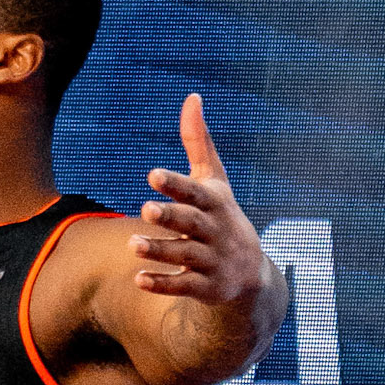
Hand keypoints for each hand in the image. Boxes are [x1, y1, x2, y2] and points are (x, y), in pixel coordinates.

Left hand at [129, 94, 265, 304]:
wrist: (252, 276)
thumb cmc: (222, 217)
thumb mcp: (214, 181)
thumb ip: (199, 142)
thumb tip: (192, 97)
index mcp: (215, 203)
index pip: (195, 192)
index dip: (175, 184)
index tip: (152, 175)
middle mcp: (215, 232)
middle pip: (191, 223)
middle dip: (170, 216)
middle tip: (145, 209)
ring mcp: (212, 261)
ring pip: (183, 255)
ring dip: (158, 250)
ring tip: (131, 243)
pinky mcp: (206, 288)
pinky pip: (182, 286)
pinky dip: (162, 283)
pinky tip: (138, 279)